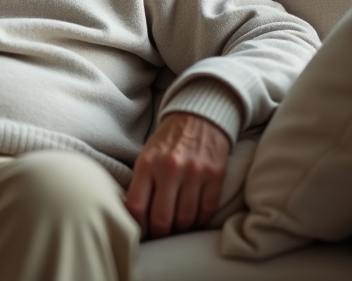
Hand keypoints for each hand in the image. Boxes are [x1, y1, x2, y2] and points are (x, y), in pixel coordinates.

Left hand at [125, 113, 229, 239]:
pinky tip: (194, 218)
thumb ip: (141, 184)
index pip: (136, 207)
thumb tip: (135, 218)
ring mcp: (195, 172)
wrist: (199, 115)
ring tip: (176, 228)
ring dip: (180, 229)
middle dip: (159, 233)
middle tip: (159, 235)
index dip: (137, 227)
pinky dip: (200, 220)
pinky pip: (206, 210)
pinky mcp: (215, 175)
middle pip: (162, 219)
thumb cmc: (168, 141)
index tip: (139, 233)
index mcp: (147, 163)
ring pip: (186, 218)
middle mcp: (170, 168)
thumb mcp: (146, 156)